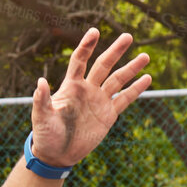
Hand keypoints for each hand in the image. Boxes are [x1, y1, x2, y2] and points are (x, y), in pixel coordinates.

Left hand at [30, 28, 151, 167]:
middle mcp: (87, 90)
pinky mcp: (108, 114)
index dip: (87, 46)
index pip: (80, 61)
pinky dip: (136, 90)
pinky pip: (125, 99)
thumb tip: (39, 82)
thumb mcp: (41, 118)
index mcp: (70, 87)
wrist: (57, 154)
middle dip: (115, 51)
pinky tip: (147, 78)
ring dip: (131, 68)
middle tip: (128, 36)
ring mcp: (99, 101)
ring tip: (145, 56)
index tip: (95, 31)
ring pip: (117, 80)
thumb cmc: (45, 135)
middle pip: (103, 65)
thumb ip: (41, 100)